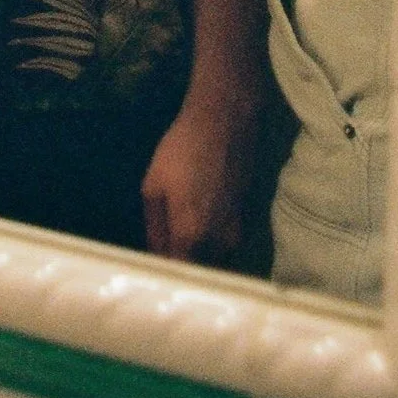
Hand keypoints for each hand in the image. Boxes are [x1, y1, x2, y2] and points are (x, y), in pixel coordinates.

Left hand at [140, 87, 260, 262]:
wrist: (224, 123)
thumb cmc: (181, 150)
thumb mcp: (153, 185)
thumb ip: (154, 226)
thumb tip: (154, 253)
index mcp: (190, 236)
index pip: (177, 272)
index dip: (164, 275)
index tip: (152, 270)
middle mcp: (217, 242)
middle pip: (198, 271)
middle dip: (183, 269)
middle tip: (165, 257)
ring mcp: (235, 232)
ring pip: (215, 260)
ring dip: (199, 259)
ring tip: (181, 242)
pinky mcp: (244, 219)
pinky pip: (226, 244)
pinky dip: (213, 244)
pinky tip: (200, 226)